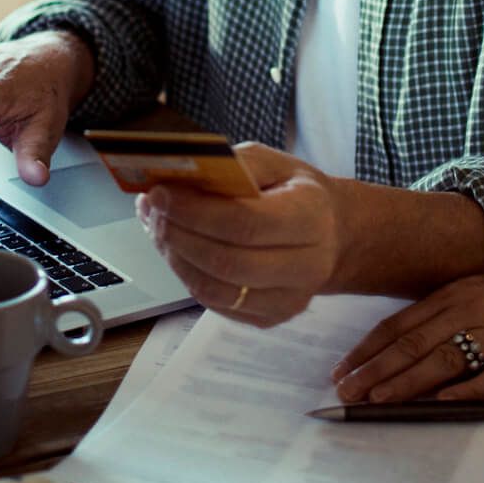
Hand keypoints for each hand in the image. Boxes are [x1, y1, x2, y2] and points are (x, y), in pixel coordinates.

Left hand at [137, 142, 340, 328]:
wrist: (332, 234)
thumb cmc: (296, 193)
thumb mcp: (275, 163)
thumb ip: (235, 166)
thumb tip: (184, 175)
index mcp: (311, 217)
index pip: (246, 222)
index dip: (196, 211)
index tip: (161, 193)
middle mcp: (306, 265)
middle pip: (227, 261)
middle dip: (178, 236)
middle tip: (151, 211)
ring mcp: (289, 300)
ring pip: (216, 290)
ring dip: (176, 258)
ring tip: (158, 228)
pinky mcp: (270, 319)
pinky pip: (217, 305)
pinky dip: (187, 276)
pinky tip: (177, 250)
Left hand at [330, 261, 483, 403]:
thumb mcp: (469, 295)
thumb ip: (437, 318)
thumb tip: (394, 350)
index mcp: (451, 295)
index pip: (400, 324)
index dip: (368, 348)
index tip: (342, 369)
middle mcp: (469, 309)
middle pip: (415, 343)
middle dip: (377, 369)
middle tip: (349, 392)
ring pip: (445, 358)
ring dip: (409, 381)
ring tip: (381, 400)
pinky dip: (468, 387)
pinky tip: (444, 400)